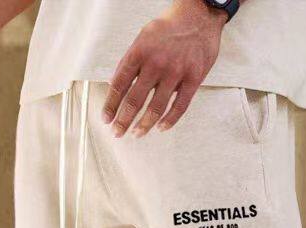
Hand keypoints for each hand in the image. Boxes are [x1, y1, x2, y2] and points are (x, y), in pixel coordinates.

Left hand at [102, 0, 225, 137]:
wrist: (199, 16)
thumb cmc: (168, 29)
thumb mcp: (142, 38)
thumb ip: (130, 62)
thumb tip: (114, 85)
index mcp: (139, 52)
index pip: (119, 85)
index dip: (111, 105)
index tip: (106, 119)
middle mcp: (156, 63)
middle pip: (134, 100)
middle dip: (123, 120)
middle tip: (117, 132)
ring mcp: (176, 72)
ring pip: (156, 108)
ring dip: (144, 125)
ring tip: (137, 133)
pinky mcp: (193, 78)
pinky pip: (180, 107)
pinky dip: (169, 121)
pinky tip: (161, 128)